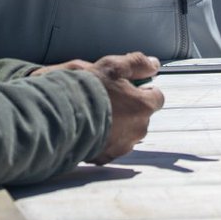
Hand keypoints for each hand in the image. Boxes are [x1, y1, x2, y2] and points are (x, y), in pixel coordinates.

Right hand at [32, 51, 164, 162]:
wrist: (63, 117)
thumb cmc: (88, 90)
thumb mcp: (112, 66)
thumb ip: (137, 63)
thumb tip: (154, 64)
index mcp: (143, 106)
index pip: (157, 97)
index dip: (144, 89)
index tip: (130, 86)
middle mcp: (138, 129)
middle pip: (141, 116)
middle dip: (130, 107)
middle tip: (110, 97)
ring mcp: (123, 145)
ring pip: (127, 131)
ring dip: (118, 123)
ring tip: (97, 113)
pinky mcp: (107, 156)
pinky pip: (111, 145)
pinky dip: (105, 138)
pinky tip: (91, 128)